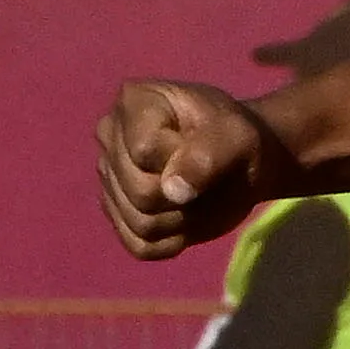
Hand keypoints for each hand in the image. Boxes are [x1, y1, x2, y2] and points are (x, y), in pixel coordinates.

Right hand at [100, 77, 280, 261]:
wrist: (239, 161)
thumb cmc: (236, 138)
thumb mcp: (238, 137)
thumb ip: (207, 156)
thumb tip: (173, 192)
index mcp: (134, 102)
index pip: (144, 151)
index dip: (184, 160)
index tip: (207, 147)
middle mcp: (110, 137)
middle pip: (139, 192)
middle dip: (187, 196)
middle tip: (210, 180)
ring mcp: (110, 177)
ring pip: (140, 223)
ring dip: (184, 221)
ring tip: (200, 196)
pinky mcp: (118, 212)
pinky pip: (141, 246)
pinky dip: (174, 241)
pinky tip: (188, 218)